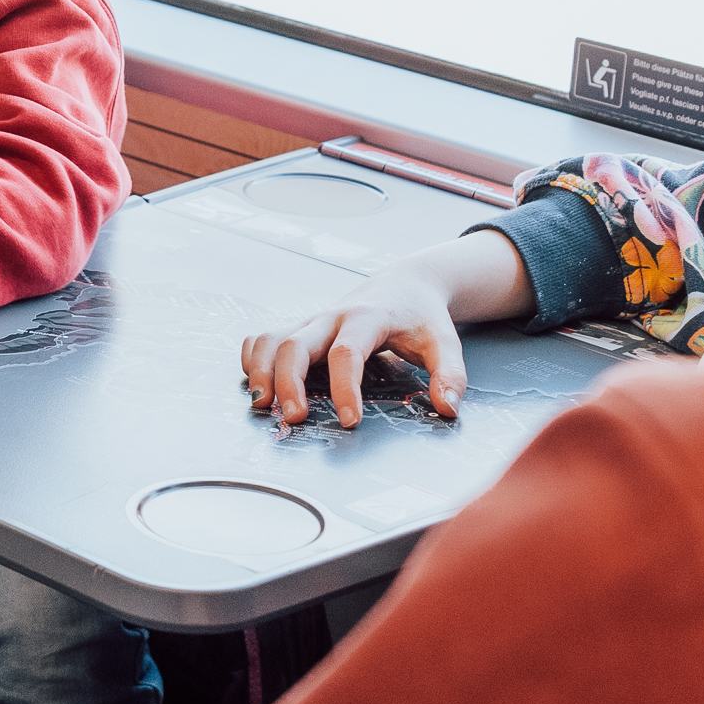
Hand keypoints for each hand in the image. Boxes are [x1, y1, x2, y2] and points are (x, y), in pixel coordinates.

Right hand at [242, 263, 466, 426]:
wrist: (405, 283)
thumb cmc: (422, 317)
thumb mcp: (445, 342)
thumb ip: (450, 375)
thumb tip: (447, 409)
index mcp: (367, 318)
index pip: (347, 353)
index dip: (344, 388)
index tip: (350, 420)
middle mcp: (332, 317)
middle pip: (295, 344)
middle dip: (289, 383)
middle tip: (296, 418)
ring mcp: (312, 321)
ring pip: (271, 338)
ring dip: (261, 372)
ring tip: (263, 406)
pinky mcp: (300, 328)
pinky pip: (263, 337)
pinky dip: (253, 360)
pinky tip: (258, 385)